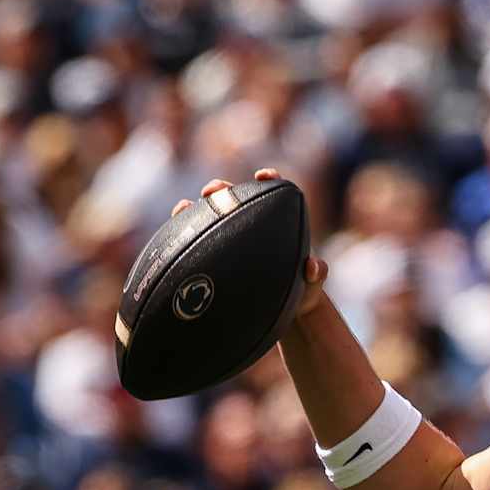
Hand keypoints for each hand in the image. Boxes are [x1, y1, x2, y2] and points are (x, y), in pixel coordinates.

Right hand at [170, 167, 328, 317]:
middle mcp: (249, 224)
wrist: (283, 313)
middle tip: (215, 190)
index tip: (264, 176)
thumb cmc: (301, 294)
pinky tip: (172, 236)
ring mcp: (228, 238)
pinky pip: (194, 241)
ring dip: (195, 208)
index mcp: (277, 224)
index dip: (269, 179)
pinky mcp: (211, 255)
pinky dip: (183, 234)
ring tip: (184, 208)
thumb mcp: (312, 288)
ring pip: (208, 216)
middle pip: (233, 198)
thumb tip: (313, 265)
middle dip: (222, 189)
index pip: (273, 193)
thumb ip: (317, 275)